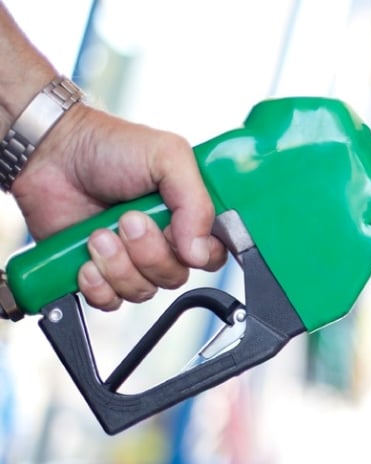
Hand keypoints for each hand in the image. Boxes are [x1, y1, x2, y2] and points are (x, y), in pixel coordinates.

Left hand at [11, 103, 226, 310]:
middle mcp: (164, 242)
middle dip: (149, 253)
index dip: (199, 254)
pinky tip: (86, 261)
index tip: (177, 234)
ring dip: (119, 266)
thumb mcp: (167, 156)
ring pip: (143, 291)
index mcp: (188, 217)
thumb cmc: (109, 147)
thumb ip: (195, 201)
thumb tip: (200, 252)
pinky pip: (111, 301)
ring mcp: (132, 261)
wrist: (51, 153)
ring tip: (99, 234)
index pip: (212, 255)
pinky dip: (98, 285)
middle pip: (175, 276)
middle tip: (128, 221)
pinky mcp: (101, 275)